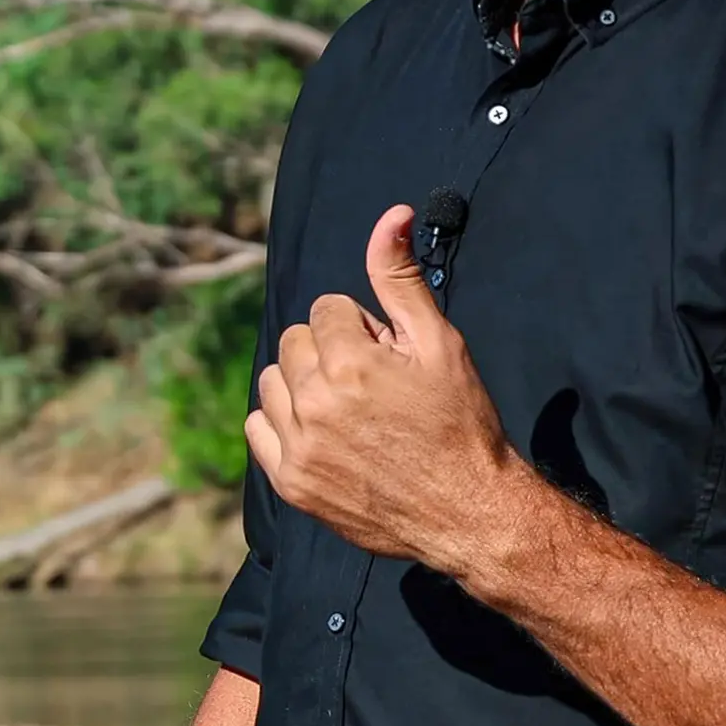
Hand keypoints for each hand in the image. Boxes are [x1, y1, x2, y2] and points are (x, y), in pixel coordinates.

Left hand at [245, 204, 526, 571]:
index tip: (386, 356)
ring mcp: (298, 446)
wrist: (468, 509)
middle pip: (294, 342)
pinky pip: (257, 427)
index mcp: (350, 363)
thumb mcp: (440, 342)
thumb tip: (391, 216)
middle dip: (329, 351)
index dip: (361, 328)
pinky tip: (321, 431)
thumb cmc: (461, 421)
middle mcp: (316, 403)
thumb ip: (401, 279)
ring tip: (347, 406)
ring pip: (272, 382)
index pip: (325, 309)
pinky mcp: (290, 482)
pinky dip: (281, 422)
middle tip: (371, 382)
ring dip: (302, 384)